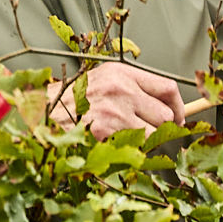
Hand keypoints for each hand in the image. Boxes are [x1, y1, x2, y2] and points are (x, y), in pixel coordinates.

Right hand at [54, 60, 183, 134]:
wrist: (43, 110)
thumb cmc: (73, 98)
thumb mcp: (104, 81)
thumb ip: (134, 89)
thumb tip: (169, 109)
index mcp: (121, 73)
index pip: (167, 88)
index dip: (179, 106)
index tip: (179, 116)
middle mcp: (121, 88)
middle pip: (165, 115)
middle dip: (159, 127)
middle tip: (143, 129)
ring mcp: (115, 111)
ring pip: (155, 134)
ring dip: (145, 140)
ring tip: (123, 134)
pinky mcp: (107, 131)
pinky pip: (136, 147)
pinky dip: (129, 148)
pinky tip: (111, 140)